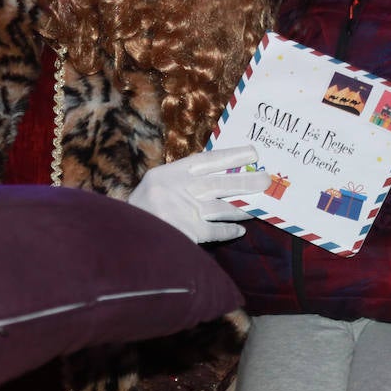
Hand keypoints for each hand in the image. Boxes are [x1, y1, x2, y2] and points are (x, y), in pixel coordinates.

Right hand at [127, 145, 268, 243]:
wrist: (123, 237)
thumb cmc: (141, 210)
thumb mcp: (155, 186)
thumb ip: (182, 180)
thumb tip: (218, 175)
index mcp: (169, 173)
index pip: (206, 161)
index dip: (231, 156)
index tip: (252, 153)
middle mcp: (178, 189)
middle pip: (219, 183)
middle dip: (245, 182)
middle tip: (267, 179)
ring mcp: (184, 212)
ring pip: (222, 207)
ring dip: (242, 207)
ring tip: (259, 206)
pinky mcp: (188, 233)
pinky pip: (216, 230)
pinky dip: (229, 230)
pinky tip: (240, 230)